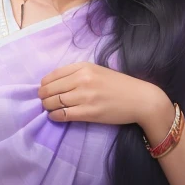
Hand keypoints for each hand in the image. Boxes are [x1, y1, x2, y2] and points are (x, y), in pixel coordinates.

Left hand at [38, 62, 167, 126]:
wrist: (140, 99)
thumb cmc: (119, 85)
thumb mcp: (98, 71)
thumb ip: (78, 73)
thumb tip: (54, 83)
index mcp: (84, 67)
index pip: (53, 75)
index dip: (44, 84)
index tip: (44, 90)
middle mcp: (83, 80)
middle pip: (50, 89)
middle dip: (43, 96)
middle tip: (44, 101)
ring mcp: (85, 96)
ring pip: (54, 102)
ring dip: (48, 107)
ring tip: (50, 109)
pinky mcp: (89, 112)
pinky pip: (63, 115)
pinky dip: (55, 116)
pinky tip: (56, 116)